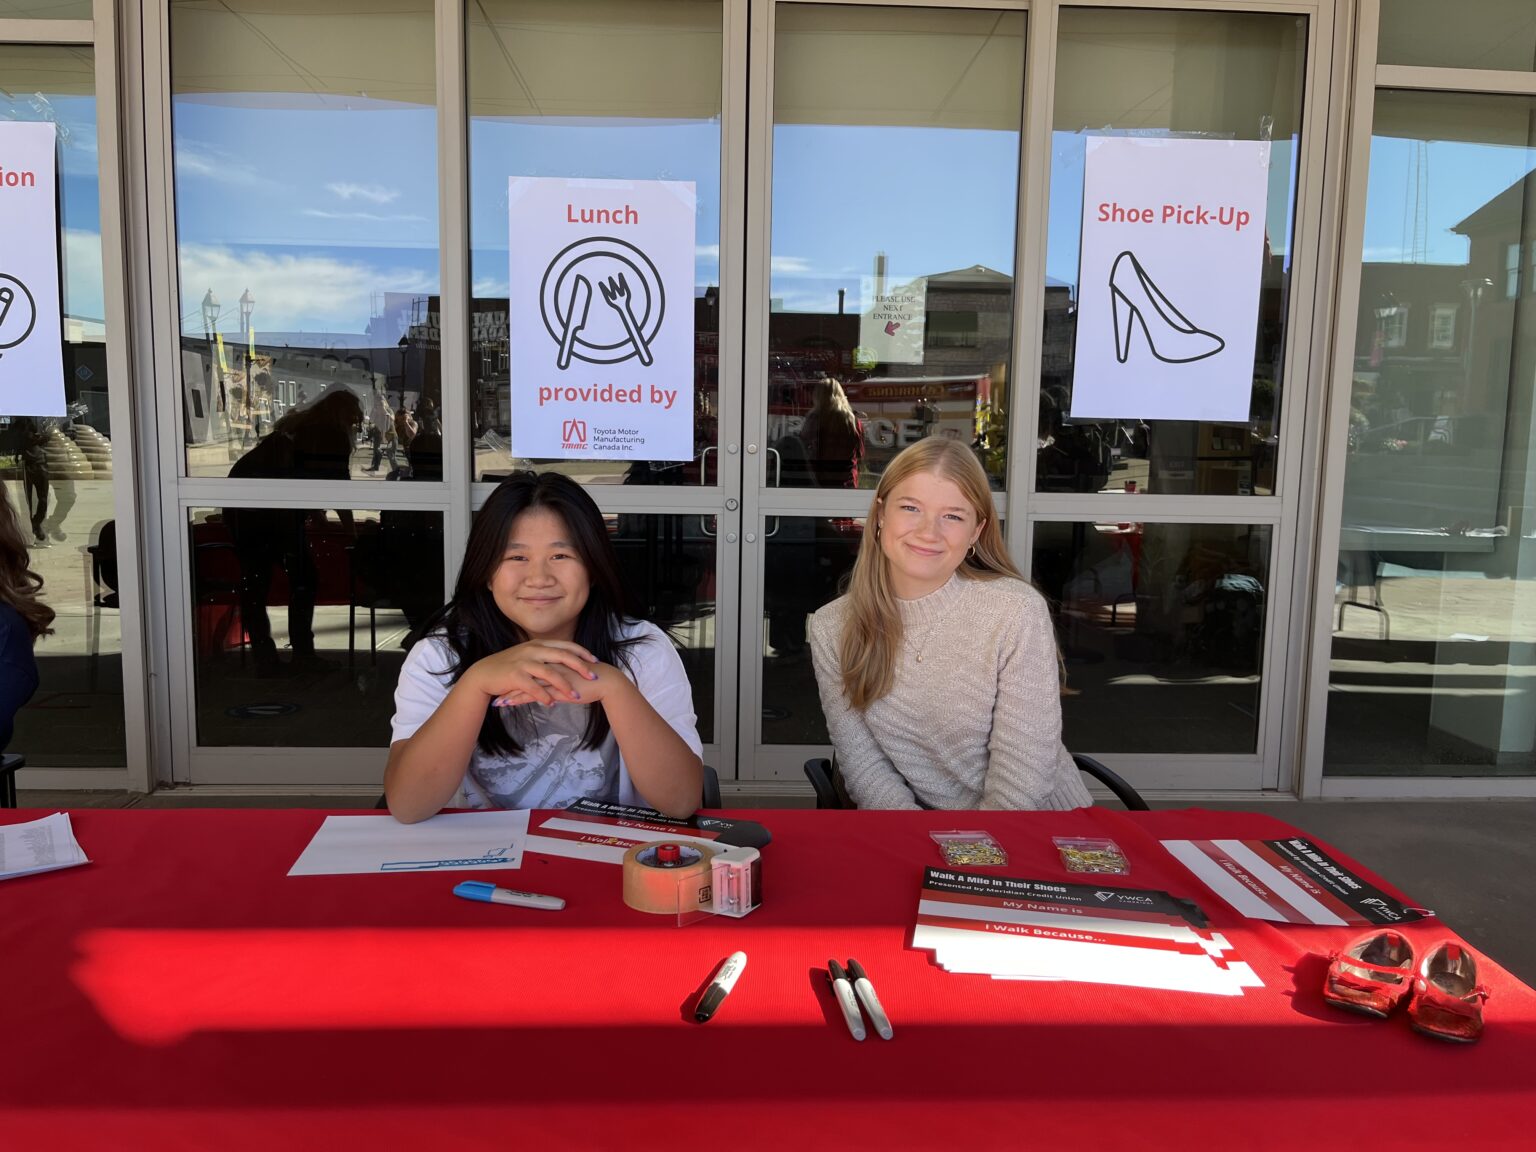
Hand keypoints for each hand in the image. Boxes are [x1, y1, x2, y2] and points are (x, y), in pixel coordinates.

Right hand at [470, 640, 599, 705]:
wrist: (483, 673)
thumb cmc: (508, 666)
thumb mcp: (528, 655)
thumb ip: (545, 655)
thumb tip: (565, 660)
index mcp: (538, 644)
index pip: (565, 646)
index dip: (582, 653)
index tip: (594, 661)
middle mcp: (533, 650)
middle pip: (563, 656)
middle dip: (580, 667)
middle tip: (593, 677)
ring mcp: (524, 662)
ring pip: (550, 673)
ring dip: (565, 685)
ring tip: (575, 696)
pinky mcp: (515, 675)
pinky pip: (534, 687)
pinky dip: (544, 696)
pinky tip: (552, 704)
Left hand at [491, 660, 634, 708]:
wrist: (605, 683)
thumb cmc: (592, 680)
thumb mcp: (573, 675)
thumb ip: (561, 676)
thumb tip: (553, 683)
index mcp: (554, 659)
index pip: (530, 665)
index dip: (517, 673)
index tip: (505, 680)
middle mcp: (550, 664)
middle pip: (523, 672)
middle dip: (508, 682)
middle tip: (495, 689)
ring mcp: (551, 675)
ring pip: (525, 683)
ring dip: (510, 693)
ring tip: (498, 701)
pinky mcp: (554, 687)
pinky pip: (532, 693)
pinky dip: (518, 699)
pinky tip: (509, 704)